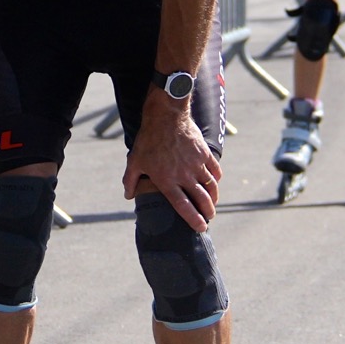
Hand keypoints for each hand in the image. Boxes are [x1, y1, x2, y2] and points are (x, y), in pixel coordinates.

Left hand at [123, 99, 221, 230]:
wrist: (166, 115)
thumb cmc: (148, 139)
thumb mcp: (134, 161)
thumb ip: (131, 180)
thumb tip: (128, 196)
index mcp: (167, 181)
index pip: (183, 206)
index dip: (193, 219)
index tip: (200, 228)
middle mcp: (184, 175)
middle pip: (201, 199)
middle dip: (208, 212)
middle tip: (209, 218)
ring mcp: (196, 164)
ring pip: (211, 187)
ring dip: (214, 198)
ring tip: (213, 204)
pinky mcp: (204, 153)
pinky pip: (215, 170)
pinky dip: (216, 179)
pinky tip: (215, 183)